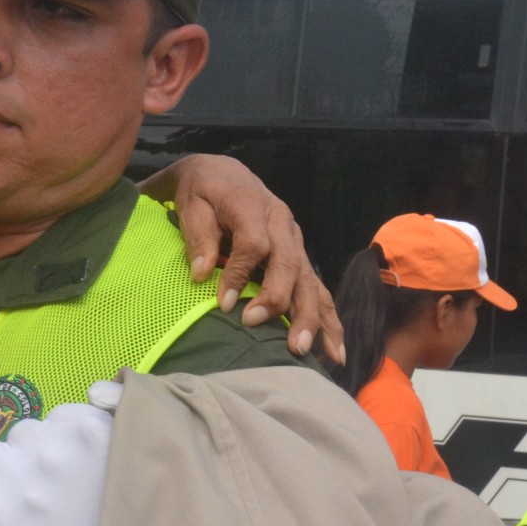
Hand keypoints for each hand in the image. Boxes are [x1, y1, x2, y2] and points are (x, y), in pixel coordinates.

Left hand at [139, 155, 344, 364]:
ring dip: (310, 317)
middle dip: (277, 299)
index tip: (222, 304)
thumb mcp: (192, 205)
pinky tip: (334, 350)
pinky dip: (327, 320)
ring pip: (309, 281)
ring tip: (305, 350)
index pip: (254, 244)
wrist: (224, 175)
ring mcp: (295, 242)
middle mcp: (282, 224)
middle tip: (258, 326)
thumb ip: (199, 237)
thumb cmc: (204, 192)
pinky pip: (318, 290)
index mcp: (253, 206)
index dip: (239, 275)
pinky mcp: (300, 257)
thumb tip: (201, 273)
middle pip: (289, 264)